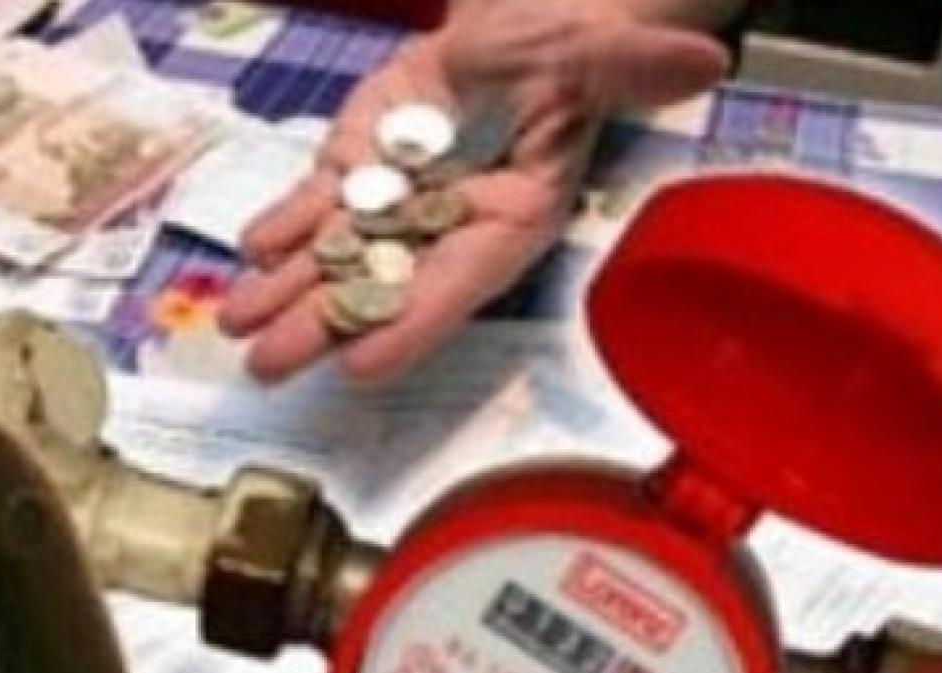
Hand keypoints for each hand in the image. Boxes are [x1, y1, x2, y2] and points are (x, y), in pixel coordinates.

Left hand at [219, 0, 727, 384]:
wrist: (516, 37)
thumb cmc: (562, 55)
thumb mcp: (594, 57)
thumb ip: (633, 70)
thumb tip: (704, 61)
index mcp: (510, 221)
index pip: (459, 285)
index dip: (414, 324)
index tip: (364, 365)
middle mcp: (445, 230)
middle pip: (380, 287)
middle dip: (324, 325)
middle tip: (269, 366)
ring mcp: (394, 206)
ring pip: (335, 257)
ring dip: (285, 291)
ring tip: (237, 322)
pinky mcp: (356, 171)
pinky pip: (316, 206)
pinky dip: (282, 227)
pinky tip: (249, 248)